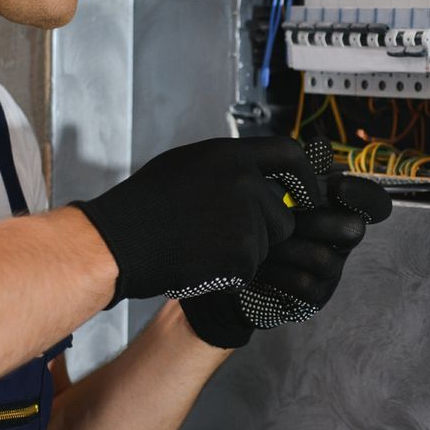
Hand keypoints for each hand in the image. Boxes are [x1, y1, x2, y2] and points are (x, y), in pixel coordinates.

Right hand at [69, 136, 323, 304]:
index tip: (309, 195)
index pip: (289, 155)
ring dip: (245, 253)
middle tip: (225, 238)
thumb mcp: (186, 166)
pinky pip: (250, 269)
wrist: (120, 242)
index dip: (305, 178)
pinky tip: (199, 263)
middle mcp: (244, 183)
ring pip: (268, 245)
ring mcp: (245, 220)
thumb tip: (258, 172)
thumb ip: (227, 167)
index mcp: (230, 156)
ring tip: (202, 246)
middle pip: (282, 214)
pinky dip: (231, 274)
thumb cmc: (143, 205)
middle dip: (266, 231)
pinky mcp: (242, 256)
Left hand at [180, 172, 392, 348]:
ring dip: (289, 248)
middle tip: (288, 217)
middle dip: (317, 222)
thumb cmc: (246, 218)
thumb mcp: (265, 188)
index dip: (365, 195)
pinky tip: (257, 267)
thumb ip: (295, 168)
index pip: (374, 203)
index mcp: (335, 208)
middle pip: (354, 230)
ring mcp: (329, 270)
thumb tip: (321, 145)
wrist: (217, 264)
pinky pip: (305, 284)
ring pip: (326, 258)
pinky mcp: (313, 297)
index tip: (339, 188)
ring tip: (262, 243)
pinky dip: (278, 273)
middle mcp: (337, 239)